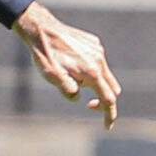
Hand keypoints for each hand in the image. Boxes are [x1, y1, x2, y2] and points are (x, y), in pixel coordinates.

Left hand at [14, 1, 120, 124]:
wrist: (42, 29)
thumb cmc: (45, 55)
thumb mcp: (52, 76)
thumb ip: (68, 90)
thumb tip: (77, 97)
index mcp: (91, 72)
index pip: (108, 99)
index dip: (109, 114)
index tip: (107, 126)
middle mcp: (99, 61)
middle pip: (112, 88)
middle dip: (104, 100)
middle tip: (88, 105)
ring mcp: (98, 51)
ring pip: (105, 74)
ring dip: (96, 84)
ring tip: (72, 78)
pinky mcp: (94, 44)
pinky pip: (99, 62)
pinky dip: (92, 70)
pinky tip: (73, 64)